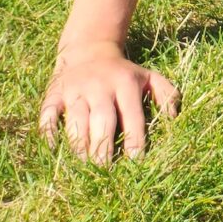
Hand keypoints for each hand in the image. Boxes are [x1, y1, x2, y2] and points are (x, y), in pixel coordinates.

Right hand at [39, 41, 179, 162]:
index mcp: (126, 83)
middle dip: (104, 147)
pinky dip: (49, 132)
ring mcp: (76, 90)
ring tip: (84, 165)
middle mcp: (100, 86)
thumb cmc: (123, 73)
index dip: (134, 139)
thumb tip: (173, 118)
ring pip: (76, 120)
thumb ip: (166, 94)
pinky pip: (49, 115)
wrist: (90, 50)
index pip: (132, 115)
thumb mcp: (148, 76)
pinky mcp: (55, 94)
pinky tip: (54, 149)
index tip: (135, 162)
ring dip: (79, 144)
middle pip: (102, 120)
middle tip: (105, 171)